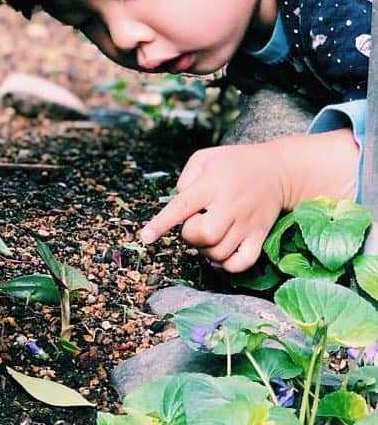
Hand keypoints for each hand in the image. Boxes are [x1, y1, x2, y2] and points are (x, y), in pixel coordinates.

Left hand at [139, 130, 357, 272]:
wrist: (278, 170)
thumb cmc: (234, 163)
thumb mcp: (205, 158)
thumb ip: (185, 180)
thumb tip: (178, 205)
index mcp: (211, 185)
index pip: (182, 207)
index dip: (162, 223)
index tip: (145, 237)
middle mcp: (230, 206)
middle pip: (203, 235)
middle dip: (190, 235)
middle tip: (195, 222)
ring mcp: (246, 223)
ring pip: (219, 253)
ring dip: (205, 250)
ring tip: (208, 235)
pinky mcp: (259, 235)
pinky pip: (243, 263)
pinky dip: (227, 265)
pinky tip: (221, 254)